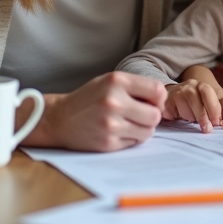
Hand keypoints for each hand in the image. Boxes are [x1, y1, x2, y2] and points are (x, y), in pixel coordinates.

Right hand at [23, 72, 166, 151]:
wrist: (59, 119)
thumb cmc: (89, 99)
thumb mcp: (110, 82)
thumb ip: (136, 86)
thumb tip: (163, 100)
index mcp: (116, 81)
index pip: (157, 90)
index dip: (159, 99)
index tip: (151, 102)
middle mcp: (114, 101)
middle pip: (155, 115)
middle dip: (151, 117)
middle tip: (140, 116)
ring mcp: (110, 124)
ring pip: (148, 132)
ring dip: (142, 129)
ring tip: (128, 123)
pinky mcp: (107, 142)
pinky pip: (134, 142)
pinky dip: (130, 139)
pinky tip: (117, 132)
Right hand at [163, 78, 222, 132]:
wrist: (172, 95)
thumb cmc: (196, 101)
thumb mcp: (213, 102)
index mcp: (201, 86)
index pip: (208, 93)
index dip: (213, 108)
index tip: (217, 122)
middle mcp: (188, 86)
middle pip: (195, 100)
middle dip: (202, 116)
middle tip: (207, 129)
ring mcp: (175, 93)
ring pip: (184, 109)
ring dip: (190, 118)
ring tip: (190, 119)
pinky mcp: (165, 102)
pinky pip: (173, 113)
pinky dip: (178, 118)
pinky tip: (179, 118)